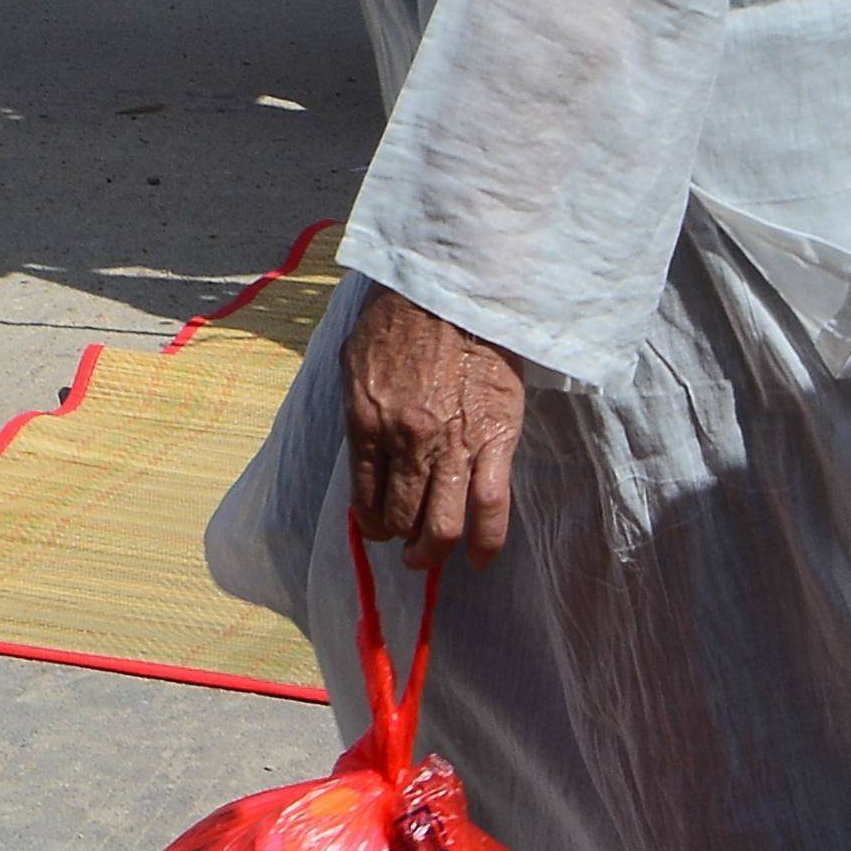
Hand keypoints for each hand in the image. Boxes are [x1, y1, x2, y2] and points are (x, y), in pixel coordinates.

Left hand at [340, 276, 527, 564]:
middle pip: (402, 516)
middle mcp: (408, 443)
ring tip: (428, 557)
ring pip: (443, 524)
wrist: (454, 291)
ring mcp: (454, 447)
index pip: (364, 495)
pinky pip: (492, 508)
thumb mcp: (354, 361)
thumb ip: (358, 412)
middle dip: (399, 538)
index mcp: (367, 422)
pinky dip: (487, 542)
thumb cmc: (399, 319)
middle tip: (404, 544)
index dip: (370, 521)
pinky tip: (481, 559)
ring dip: (433, 550)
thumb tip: (360, 453)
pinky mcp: (496, 443)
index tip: (376, 527)